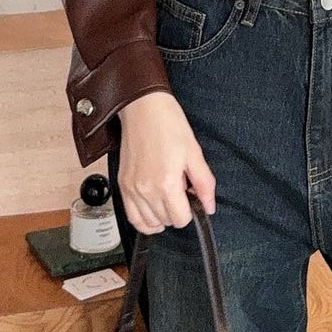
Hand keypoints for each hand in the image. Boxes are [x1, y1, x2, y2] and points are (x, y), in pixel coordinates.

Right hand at [116, 91, 216, 232]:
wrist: (143, 108)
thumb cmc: (168, 124)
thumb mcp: (194, 152)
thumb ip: (204, 184)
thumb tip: (209, 206)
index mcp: (166, 183)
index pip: (181, 219)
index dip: (191, 211)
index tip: (191, 196)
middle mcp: (146, 190)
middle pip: (166, 222)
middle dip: (177, 210)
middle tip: (180, 190)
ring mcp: (131, 189)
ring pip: (148, 224)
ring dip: (161, 216)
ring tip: (167, 197)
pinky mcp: (122, 185)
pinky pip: (131, 216)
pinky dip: (143, 219)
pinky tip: (153, 209)